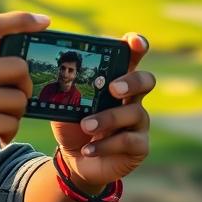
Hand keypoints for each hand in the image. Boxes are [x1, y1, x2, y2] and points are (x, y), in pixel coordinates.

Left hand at [52, 33, 154, 192]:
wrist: (75, 159)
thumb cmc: (73, 124)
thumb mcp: (65, 103)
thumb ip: (65, 87)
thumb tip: (56, 70)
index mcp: (116, 80)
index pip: (133, 57)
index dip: (137, 45)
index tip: (133, 42)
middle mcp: (133, 98)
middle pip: (146, 80)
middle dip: (131, 81)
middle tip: (113, 88)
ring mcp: (139, 122)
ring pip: (134, 113)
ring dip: (108, 118)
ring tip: (86, 125)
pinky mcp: (139, 146)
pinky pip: (128, 141)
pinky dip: (105, 145)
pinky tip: (88, 149)